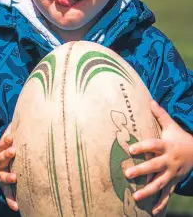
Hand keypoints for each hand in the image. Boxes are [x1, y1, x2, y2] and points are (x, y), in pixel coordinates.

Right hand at [0, 123, 17, 210]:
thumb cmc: (10, 146)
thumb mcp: (11, 136)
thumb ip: (18, 127)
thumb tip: (30, 111)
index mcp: (0, 148)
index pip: (2, 143)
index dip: (6, 139)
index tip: (12, 136)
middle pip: (1, 158)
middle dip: (6, 154)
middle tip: (13, 151)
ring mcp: (0, 174)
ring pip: (2, 176)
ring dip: (8, 177)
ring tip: (15, 178)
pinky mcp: (4, 186)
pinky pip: (7, 194)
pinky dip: (11, 200)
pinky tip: (17, 206)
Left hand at [124, 100, 192, 214]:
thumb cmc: (179, 137)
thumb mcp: (171, 125)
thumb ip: (160, 115)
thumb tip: (150, 100)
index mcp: (166, 145)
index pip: (153, 145)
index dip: (142, 147)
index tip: (130, 148)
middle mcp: (169, 161)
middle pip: (154, 166)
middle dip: (141, 170)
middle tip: (127, 174)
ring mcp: (172, 174)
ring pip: (159, 183)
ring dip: (148, 191)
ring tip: (136, 197)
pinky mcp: (174, 182)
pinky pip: (167, 194)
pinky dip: (161, 203)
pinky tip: (152, 211)